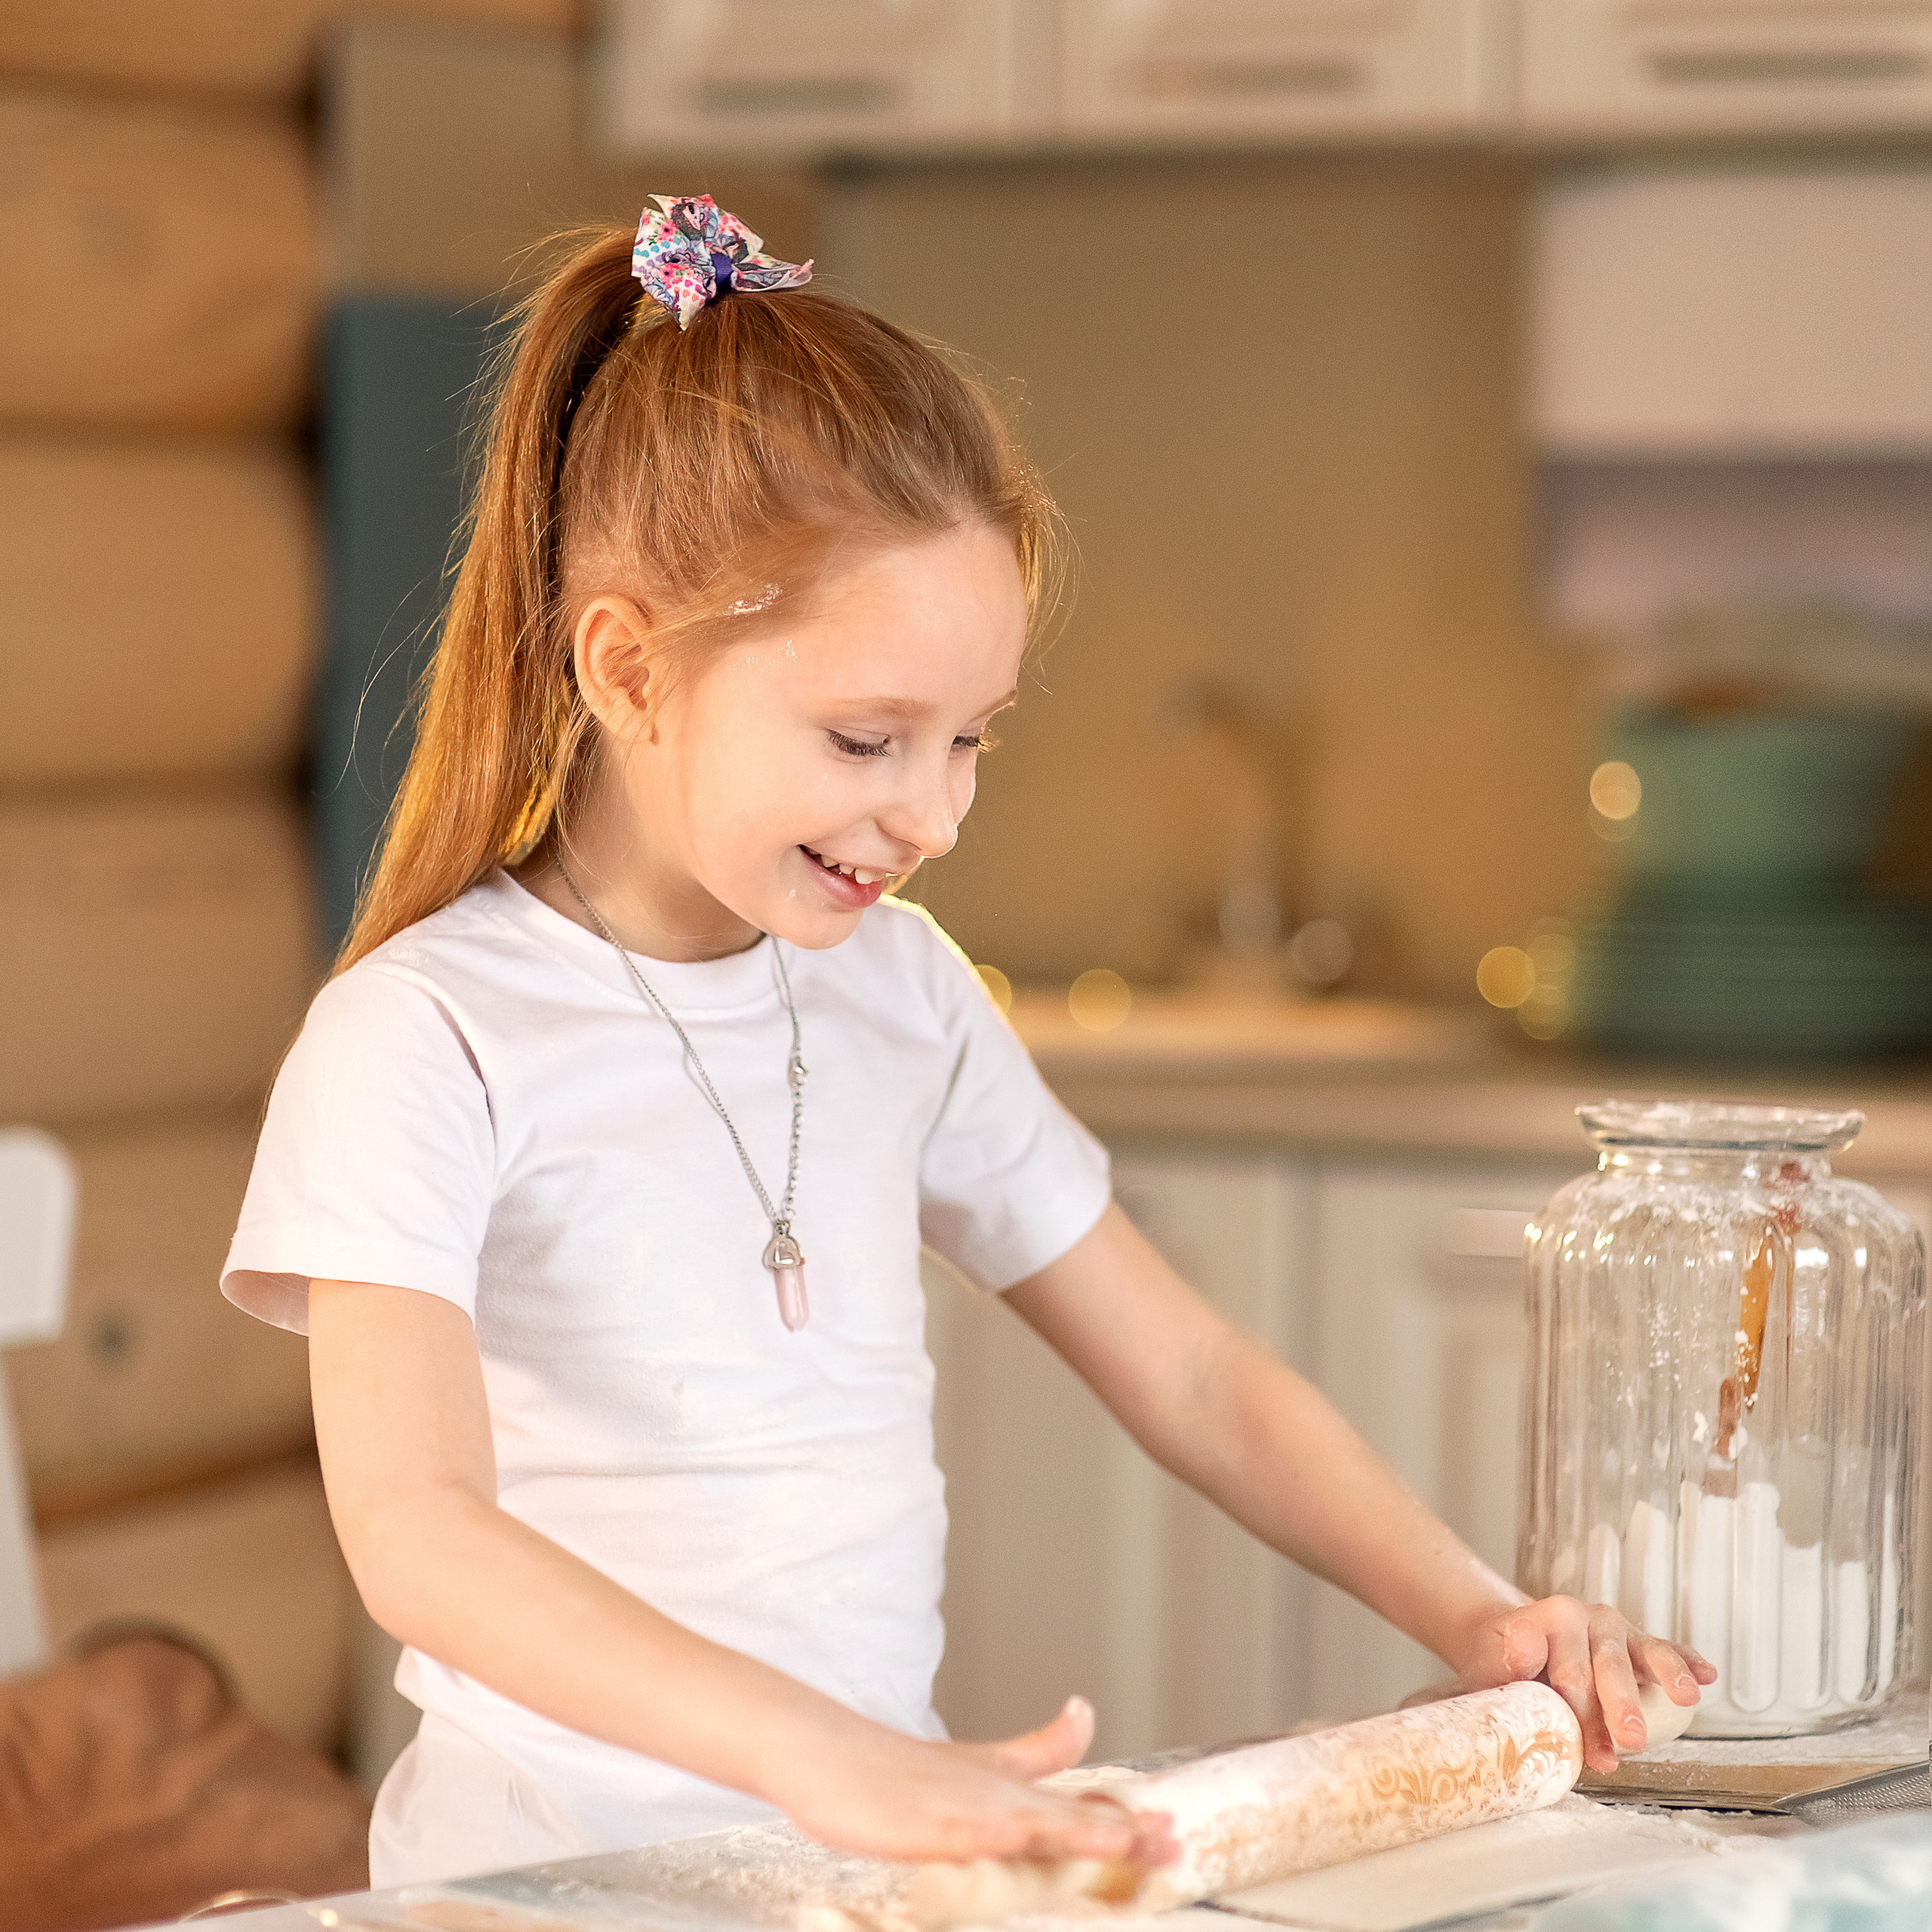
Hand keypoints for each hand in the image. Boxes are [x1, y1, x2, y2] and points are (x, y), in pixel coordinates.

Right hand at [772, 1696, 1177, 1867]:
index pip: (1072, 1804)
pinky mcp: (917, 1823)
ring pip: (1021, 1823)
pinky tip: (1016, 1837)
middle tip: (1167, 1843)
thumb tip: (1086, 1713)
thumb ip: (1035, 1748)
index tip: (1173, 1832)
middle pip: (1061, 1815)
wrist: (822, 1751)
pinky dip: (991, 1834)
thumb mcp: (977, 1764)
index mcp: (1004, 1787)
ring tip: (1119, 1842)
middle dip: (1114, 1832)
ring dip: (1072, 1832)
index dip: (1121, 1819)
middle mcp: (988, 1793)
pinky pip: (960, 1834)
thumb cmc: (895, 1770)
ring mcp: (954, 1806)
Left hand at [1449, 1597, 1714, 1773]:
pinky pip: (1665, 1649)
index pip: (1568, 1668)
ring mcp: (1615, 1628)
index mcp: (1548, 1619)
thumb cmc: (1501, 1663)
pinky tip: (1706, 1674)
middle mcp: (1586, 1617)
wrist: (1505, 1642)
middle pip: (1606, 1666)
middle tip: (1630, 1742)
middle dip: (1619, 1707)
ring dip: (1664, 1679)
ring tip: (1685, 1698)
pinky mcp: (1637, 1641)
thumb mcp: (1490, 1663)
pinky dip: (1686, 1661)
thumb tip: (1523, 1648)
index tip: (1580, 1744)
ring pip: (1642, 1653)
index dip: (1577, 1710)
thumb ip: (1505, 1660)